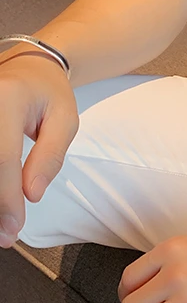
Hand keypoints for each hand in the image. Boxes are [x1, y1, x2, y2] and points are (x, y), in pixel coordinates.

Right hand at [0, 48, 78, 246]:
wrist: (27, 67)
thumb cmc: (48, 94)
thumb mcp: (65, 119)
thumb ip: (50, 155)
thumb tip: (33, 194)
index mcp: (6, 99)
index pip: (2, 158)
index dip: (6, 199)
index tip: (12, 229)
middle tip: (4, 235)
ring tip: (2, 224)